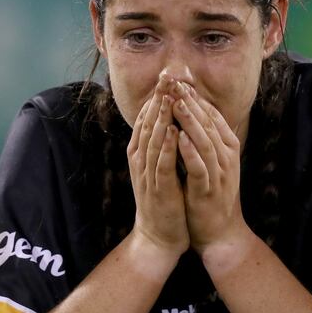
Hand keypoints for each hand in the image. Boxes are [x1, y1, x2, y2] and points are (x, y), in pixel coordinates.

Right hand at [127, 75, 188, 256]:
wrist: (158, 236)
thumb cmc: (163, 200)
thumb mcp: (159, 167)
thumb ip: (161, 144)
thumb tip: (169, 118)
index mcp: (141, 153)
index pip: (147, 118)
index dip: (156, 97)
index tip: (167, 76)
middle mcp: (140, 160)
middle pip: (147, 124)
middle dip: (157, 99)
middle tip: (166, 76)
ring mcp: (147, 174)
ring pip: (152, 140)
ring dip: (160, 118)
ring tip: (168, 96)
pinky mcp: (157, 189)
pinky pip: (161, 164)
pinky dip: (166, 146)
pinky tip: (172, 131)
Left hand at [170, 81, 246, 253]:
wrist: (219, 232)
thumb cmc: (211, 194)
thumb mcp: (213, 162)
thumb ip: (208, 139)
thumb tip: (196, 113)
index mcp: (227, 148)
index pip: (212, 115)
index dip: (195, 97)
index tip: (179, 80)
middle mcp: (226, 157)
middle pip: (209, 123)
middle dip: (191, 101)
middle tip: (174, 82)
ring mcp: (219, 173)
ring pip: (205, 141)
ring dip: (191, 121)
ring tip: (176, 103)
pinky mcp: (208, 189)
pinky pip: (199, 167)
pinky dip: (189, 151)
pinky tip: (178, 138)